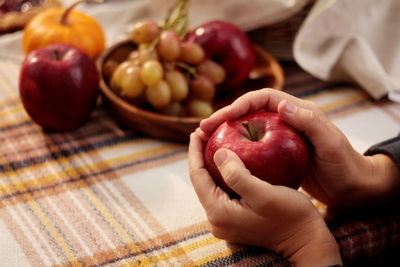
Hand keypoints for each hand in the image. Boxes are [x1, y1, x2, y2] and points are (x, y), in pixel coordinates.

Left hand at [188, 132, 341, 266]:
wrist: (306, 240)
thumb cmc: (291, 216)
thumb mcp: (264, 194)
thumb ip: (237, 175)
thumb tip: (218, 153)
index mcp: (219, 212)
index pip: (197, 176)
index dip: (195, 151)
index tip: (198, 130)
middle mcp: (216, 219)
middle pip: (202, 180)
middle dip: (202, 155)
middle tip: (204, 131)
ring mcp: (225, 221)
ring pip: (212, 184)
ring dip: (212, 163)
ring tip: (213, 140)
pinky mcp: (234, 218)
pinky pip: (222, 190)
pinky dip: (224, 173)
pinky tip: (230, 158)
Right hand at [199, 88, 399, 205]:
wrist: (353, 186)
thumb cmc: (344, 165)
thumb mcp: (330, 143)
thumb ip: (310, 122)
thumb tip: (281, 104)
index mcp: (297, 110)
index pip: (262, 98)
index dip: (239, 104)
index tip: (221, 117)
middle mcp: (285, 120)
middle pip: (249, 111)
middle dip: (225, 117)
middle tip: (202, 129)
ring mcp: (279, 137)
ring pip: (247, 128)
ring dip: (226, 133)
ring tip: (206, 142)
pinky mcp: (276, 154)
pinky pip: (251, 147)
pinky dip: (236, 150)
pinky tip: (223, 160)